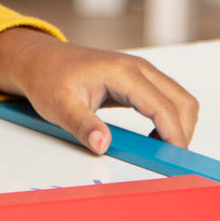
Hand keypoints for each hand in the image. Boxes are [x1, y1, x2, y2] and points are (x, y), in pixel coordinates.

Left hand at [0, 28, 198, 153]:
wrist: (37, 59)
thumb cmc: (46, 77)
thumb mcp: (58, 105)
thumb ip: (82, 125)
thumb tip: (103, 145)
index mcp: (121, 72)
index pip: (163, 106)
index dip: (173, 136)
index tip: (173, 161)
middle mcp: (137, 68)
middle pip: (182, 102)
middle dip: (182, 133)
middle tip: (167, 160)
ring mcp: (139, 72)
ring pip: (179, 100)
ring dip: (177, 127)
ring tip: (158, 150)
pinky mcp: (137, 80)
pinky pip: (166, 100)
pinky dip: (168, 120)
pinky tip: (153, 138)